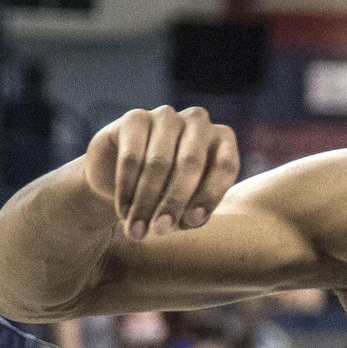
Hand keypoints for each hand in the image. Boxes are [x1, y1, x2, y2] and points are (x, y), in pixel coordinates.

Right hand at [82, 106, 239, 241]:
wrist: (121, 179)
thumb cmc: (167, 194)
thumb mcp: (187, 207)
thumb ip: (195, 213)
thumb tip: (192, 219)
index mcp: (222, 139)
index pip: (225, 165)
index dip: (210, 195)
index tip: (191, 222)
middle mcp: (198, 121)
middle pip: (191, 163)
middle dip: (174, 201)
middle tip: (159, 231)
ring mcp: (166, 116)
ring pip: (158, 162)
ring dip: (146, 202)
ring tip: (137, 231)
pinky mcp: (134, 118)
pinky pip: (132, 157)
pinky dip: (127, 189)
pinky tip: (123, 211)